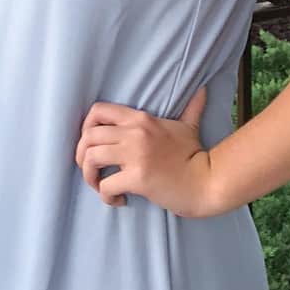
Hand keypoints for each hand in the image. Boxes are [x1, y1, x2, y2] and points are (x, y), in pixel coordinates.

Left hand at [74, 85, 219, 217]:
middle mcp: (134, 132)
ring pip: (91, 158)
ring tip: (99, 185)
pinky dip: (105, 196)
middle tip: (91, 170)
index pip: (98, 111)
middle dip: (81, 155)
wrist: (207, 182)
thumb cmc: (195, 155)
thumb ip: (191, 107)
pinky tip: (117, 199)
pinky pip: (106, 185)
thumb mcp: (188, 126)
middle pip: (88, 136)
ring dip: (89, 176)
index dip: (85, 127)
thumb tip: (203, 90)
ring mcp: (135, 155)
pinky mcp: (138, 178)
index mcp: (140, 118)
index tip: (90, 144)